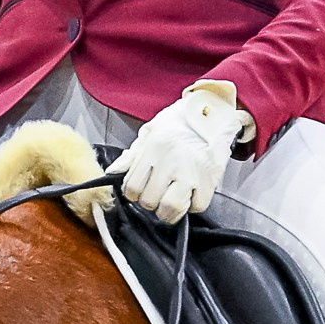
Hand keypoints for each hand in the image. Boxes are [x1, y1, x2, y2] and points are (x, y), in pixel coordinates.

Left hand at [110, 82, 250, 225]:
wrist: (213, 112)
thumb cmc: (180, 122)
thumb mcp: (150, 131)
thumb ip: (131, 155)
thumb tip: (112, 173)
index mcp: (154, 148)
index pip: (132, 187)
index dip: (133, 194)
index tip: (139, 191)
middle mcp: (171, 161)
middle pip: (150, 200)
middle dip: (150, 203)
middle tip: (155, 196)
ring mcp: (192, 172)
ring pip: (172, 208)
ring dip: (168, 211)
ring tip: (169, 203)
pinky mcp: (210, 179)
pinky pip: (197, 206)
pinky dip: (192, 205)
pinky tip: (190, 195)